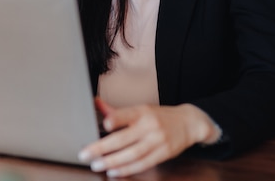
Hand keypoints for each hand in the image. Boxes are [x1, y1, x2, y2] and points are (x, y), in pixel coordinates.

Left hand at [78, 99, 219, 176]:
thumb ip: (117, 111)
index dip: (116, 119)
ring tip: (97, 165)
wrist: (189, 122)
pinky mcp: (164, 154)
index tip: (105, 123)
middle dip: (102, 148)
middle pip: (124, 138)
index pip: (127, 114)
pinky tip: (114, 171)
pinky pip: (143, 164)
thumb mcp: (140, 109)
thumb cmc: (159, 116)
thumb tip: (95, 103)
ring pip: (132, 154)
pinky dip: (127, 169)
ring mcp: (157, 141)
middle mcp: (149, 125)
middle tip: (86, 154)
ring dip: (112, 162)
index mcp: (142, 111)